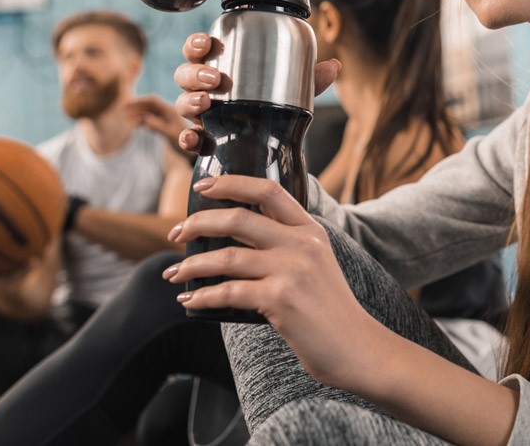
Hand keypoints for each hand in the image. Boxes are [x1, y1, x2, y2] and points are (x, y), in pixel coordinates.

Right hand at [126, 95, 188, 151]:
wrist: (192, 156)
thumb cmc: (186, 145)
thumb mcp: (170, 135)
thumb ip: (158, 126)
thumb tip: (143, 119)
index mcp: (171, 111)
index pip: (153, 101)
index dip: (139, 101)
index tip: (126, 104)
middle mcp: (169, 113)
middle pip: (150, 105)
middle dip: (137, 106)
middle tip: (123, 110)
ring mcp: (167, 119)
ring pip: (150, 112)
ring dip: (138, 113)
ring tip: (127, 119)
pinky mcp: (165, 127)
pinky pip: (152, 120)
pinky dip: (142, 120)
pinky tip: (135, 125)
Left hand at [163, 174, 381, 389]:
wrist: (355, 347)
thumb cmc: (330, 310)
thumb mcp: (316, 264)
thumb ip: (287, 246)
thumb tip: (236, 242)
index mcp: (310, 230)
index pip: (268, 190)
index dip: (231, 183)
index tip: (203, 188)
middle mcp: (302, 244)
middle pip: (239, 219)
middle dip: (199, 223)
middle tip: (177, 233)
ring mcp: (292, 271)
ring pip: (227, 257)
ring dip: (192, 265)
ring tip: (174, 273)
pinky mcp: (280, 300)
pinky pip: (228, 292)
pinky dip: (202, 296)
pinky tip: (190, 299)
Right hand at [173, 33, 341, 153]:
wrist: (270, 147)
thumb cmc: (271, 107)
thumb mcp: (291, 91)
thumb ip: (308, 79)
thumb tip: (333, 66)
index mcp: (221, 69)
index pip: (200, 50)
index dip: (196, 44)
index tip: (205, 43)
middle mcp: (204, 90)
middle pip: (185, 74)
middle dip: (194, 73)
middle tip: (214, 78)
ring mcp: (200, 116)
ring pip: (182, 103)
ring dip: (190, 101)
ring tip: (205, 102)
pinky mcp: (201, 141)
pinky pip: (186, 140)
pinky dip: (186, 139)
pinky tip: (195, 138)